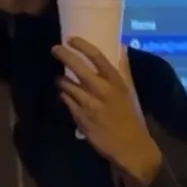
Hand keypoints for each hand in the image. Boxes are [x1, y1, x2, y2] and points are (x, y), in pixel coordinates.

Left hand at [54, 39, 162, 186]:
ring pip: (67, 84)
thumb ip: (124, 69)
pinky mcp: (80, 117)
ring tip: (62, 79)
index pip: (97, 56)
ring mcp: (89, 104)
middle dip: (63, 55)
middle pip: (77, 67)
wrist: (130, 147)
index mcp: (116, 82)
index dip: (81, 45)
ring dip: (62, 79)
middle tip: (55, 49)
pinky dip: (64, 96)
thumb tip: (121, 47)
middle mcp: (102, 90)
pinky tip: (67, 96)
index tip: (71, 39)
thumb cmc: (131, 118)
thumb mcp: (130, 92)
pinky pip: (66, 100)